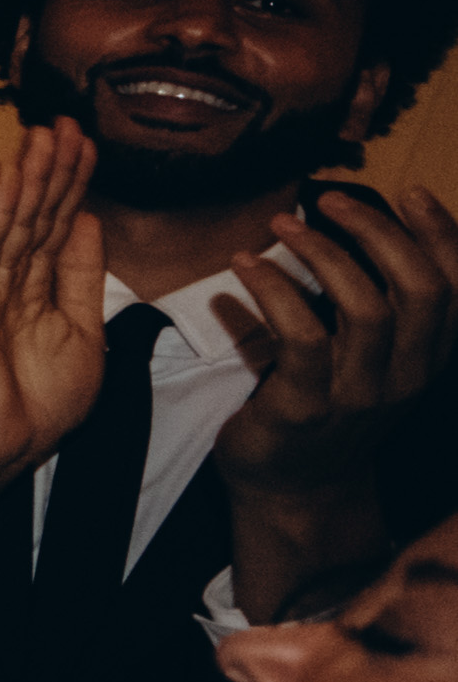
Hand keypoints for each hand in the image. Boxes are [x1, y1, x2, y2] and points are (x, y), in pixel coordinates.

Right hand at [0, 124, 105, 539]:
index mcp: (40, 287)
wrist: (2, 450)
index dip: (73, 183)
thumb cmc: (38, 404)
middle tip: (65, 122)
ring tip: (42, 133)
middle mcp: (11, 280)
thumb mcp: (84, 332)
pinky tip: (9, 175)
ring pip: (12, 221)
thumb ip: (83, 278)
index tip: (87, 143)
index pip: (58, 224)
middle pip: (36, 213)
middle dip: (52, 167)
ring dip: (28, 175)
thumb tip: (87, 221)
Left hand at [215, 181, 457, 499]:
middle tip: (329, 200)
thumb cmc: (326, 407)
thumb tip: (364, 226)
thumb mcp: (370, 357)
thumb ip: (378, 304)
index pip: (455, 287)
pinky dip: (275, 291)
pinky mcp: (306, 409)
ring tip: (281, 224)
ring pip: (367, 309)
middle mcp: (405, 376)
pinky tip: (245, 265)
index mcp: (427, 358)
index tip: (411, 192)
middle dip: (380, 233)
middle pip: (421, 290)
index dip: (443, 234)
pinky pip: (302, 338)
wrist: (293, 490)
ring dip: (323, 254)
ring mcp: (359, 396)